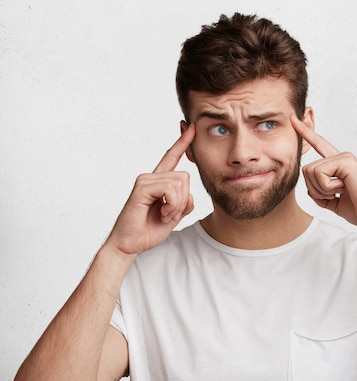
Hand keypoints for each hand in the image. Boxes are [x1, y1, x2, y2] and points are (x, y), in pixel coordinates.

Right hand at [105, 124, 195, 256]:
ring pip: (179, 184)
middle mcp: (151, 177)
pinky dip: (172, 205)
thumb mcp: (174, 215)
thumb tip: (191, 195)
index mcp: (159, 181)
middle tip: (170, 214)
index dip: (183, 142)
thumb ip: (184, 203)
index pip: (172, 157)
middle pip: (185, 177)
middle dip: (184, 200)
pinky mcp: (142, 188)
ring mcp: (145, 180)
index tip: (192, 127)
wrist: (130, 244)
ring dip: (177, 205)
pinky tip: (161, 214)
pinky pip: (170, 190)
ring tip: (164, 215)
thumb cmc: (149, 230)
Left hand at [291, 116, 356, 228]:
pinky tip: (344, 189)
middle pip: (306, 169)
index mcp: (339, 166)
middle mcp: (341, 158)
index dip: (306, 133)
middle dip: (315, 190)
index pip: (319, 146)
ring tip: (342, 192)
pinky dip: (327, 188)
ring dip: (321, 190)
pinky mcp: (345, 161)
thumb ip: (321, 195)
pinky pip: (319, 173)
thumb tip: (309, 189)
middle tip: (335, 196)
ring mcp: (344, 157)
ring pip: (310, 171)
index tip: (294, 120)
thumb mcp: (334, 203)